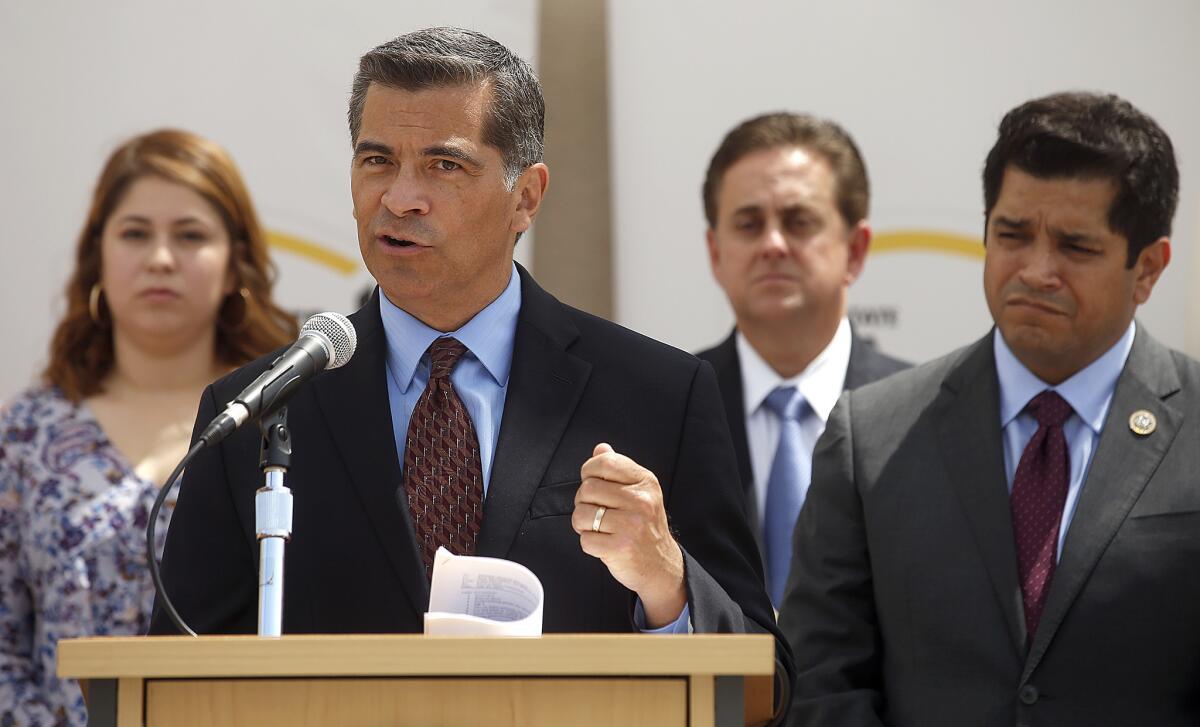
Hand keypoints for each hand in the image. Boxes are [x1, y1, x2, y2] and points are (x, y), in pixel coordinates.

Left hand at [572, 443, 686, 626]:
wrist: (661, 565)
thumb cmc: (645, 526)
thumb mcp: (640, 492)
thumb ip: (619, 469)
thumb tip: (601, 448)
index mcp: (645, 481)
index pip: (605, 462)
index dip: (589, 471)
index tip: (592, 482)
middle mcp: (641, 500)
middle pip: (588, 488)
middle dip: (583, 501)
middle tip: (594, 511)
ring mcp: (632, 524)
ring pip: (582, 514)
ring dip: (583, 524)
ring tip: (597, 528)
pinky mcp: (621, 547)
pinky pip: (585, 540)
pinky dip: (589, 543)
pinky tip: (603, 543)